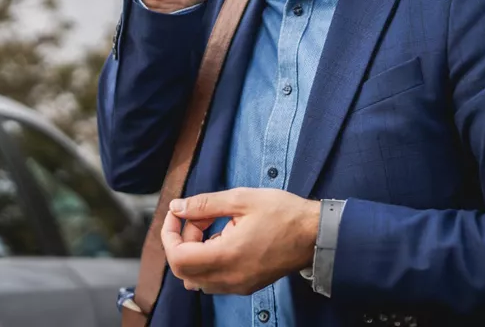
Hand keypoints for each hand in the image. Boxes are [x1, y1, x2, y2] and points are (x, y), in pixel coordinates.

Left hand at [161, 188, 319, 294]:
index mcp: (227, 255)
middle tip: (198, 216)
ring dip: (195, 251)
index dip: (169, 234)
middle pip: (183, 270)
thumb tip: (176, 208)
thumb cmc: (284, 214)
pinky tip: (226, 238)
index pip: (178, 257)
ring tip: (214, 225)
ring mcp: (237, 285)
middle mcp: (229, 277)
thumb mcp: (242, 199)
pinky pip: (213, 279)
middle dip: (182, 240)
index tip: (177, 214)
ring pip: (197, 277)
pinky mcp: (245, 286)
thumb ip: (205, 204)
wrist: (315, 234)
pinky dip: (209, 259)